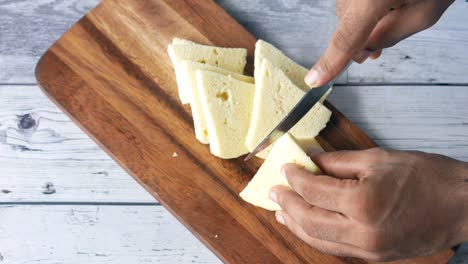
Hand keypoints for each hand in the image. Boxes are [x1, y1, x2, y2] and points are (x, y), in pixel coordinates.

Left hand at [269, 148, 467, 260]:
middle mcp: (362, 232)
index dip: (294, 178)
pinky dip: (316, 236)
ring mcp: (369, 250)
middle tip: (273, 191)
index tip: (284, 169)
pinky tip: (307, 226)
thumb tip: (312, 161)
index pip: (313, 191)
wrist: (464, 206)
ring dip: (296, 224)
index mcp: (363, 202)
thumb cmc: (429, 178)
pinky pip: (335, 248)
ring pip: (319, 240)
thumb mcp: (379, 159)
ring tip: (280, 212)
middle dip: (286, 204)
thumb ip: (338, 162)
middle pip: (309, 220)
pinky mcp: (375, 257)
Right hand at [305, 0, 454, 87]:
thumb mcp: (424, 13)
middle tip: (376, 52)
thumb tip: (364, 50)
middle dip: (360, 42)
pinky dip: (363, 10)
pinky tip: (382, 8)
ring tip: (388, 20)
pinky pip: (351, 1)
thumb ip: (390, 36)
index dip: (330, 63)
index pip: (345, 39)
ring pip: (347, 15)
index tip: (314, 80)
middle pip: (346, 27)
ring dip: (363, 24)